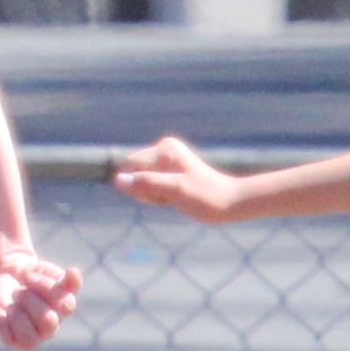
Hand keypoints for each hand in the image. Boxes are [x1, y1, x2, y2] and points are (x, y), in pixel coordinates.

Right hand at [0, 236, 80, 350]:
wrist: (3, 272)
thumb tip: (8, 336)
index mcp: (29, 339)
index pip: (30, 340)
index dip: (17, 321)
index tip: (7, 308)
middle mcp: (48, 327)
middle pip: (49, 321)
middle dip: (28, 301)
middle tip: (17, 292)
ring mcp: (59, 308)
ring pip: (63, 303)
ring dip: (42, 287)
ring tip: (27, 279)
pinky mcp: (64, 288)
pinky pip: (73, 286)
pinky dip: (73, 280)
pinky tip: (71, 272)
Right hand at [110, 135, 242, 220]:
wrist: (230, 202)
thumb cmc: (206, 197)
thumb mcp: (175, 191)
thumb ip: (146, 183)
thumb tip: (118, 180)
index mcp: (164, 149)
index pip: (130, 167)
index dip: (139, 186)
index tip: (162, 194)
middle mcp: (163, 148)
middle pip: (134, 172)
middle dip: (146, 190)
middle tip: (170, 198)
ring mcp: (166, 159)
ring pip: (141, 180)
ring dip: (152, 194)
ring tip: (174, 198)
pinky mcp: (170, 169)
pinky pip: (150, 183)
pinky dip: (158, 194)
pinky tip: (175, 198)